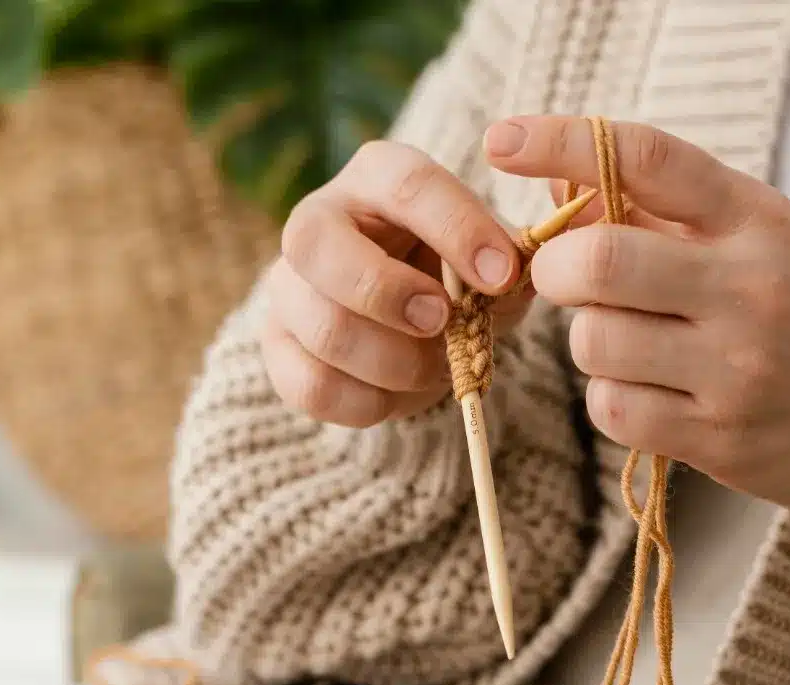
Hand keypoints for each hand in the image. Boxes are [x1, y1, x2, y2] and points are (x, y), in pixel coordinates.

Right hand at [263, 141, 536, 427]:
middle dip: (386, 291)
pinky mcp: (276, 347)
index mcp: (377, 176)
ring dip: (393, 362)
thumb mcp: (492, 255)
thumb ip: (509, 260)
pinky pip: (310, 385)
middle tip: (441, 322)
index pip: (406, 184)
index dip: (456, 229)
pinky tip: (398, 394)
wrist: (412, 320)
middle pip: (316, 244)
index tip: (501, 274)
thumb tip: (512, 273)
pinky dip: (367, 402)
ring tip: (436, 367)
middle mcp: (317, 219)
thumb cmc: (457, 273)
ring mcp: (287, 285)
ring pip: (322, 327)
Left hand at [485, 116, 789, 515]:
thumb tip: (556, 188)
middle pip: (599, 264)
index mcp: (755, 219)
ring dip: (589, 342)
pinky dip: (611, 399)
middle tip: (569, 278)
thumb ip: (661, 212)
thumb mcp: (754, 238)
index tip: (503, 140)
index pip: (646, 160)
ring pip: (593, 344)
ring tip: (632, 344)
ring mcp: (736, 369)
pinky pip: (612, 409)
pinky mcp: (721, 438)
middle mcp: (749, 288)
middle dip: (558, 270)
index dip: (562, 141)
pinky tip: (650, 392)